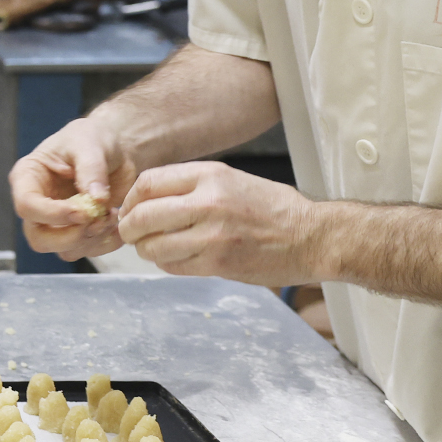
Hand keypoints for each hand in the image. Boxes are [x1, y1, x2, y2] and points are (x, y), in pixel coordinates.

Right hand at [9, 116, 141, 259]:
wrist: (114, 149)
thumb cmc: (91, 138)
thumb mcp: (89, 144)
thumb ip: (91, 169)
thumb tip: (95, 198)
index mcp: (28, 178)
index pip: (27, 205)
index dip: (52, 214)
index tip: (82, 210)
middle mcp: (37, 204)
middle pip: (39, 238)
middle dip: (70, 235)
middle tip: (97, 219)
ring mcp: (56, 222)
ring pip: (63, 249)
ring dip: (91, 239)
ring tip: (111, 215)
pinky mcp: (77, 232)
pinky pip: (86, 250)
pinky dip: (104, 243)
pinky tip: (116, 223)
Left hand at [117, 161, 323, 285]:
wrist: (313, 237)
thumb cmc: (273, 208)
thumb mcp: (231, 179)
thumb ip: (191, 186)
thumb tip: (147, 199)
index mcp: (210, 175)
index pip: (148, 183)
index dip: (130, 200)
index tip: (129, 209)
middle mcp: (208, 202)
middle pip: (143, 216)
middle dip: (129, 228)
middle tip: (130, 233)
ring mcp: (213, 236)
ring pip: (154, 246)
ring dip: (146, 250)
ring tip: (152, 248)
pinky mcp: (218, 264)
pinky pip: (174, 266)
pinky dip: (167, 264)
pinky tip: (175, 258)